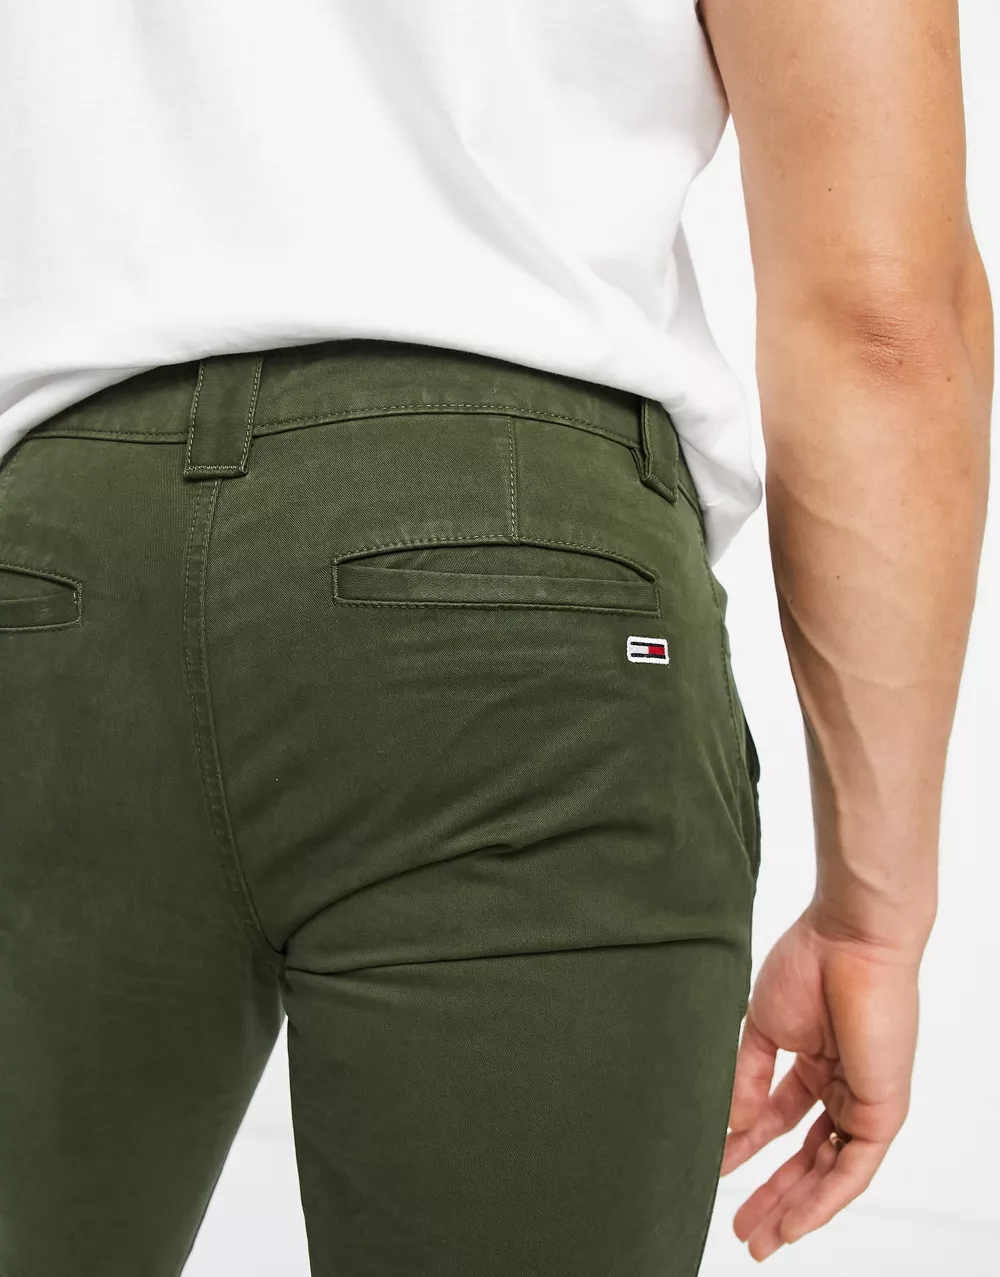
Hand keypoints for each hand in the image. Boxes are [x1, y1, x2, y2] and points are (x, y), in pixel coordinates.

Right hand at [720, 899, 920, 1259]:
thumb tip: (731, 1125)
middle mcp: (841, 1085)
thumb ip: (747, 1078)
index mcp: (815, 1061)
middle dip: (773, 1192)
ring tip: (760, 1238)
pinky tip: (794, 1222)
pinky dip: (824, 1198)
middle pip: (806, 1154)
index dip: (747, 1149)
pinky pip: (854, 1168)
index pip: (780, 1120)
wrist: (849, 939)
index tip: (716, 1170)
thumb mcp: (764, 1029)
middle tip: (741, 1228)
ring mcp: (864, 1099)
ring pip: (829, 1169)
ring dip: (795, 1206)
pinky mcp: (882, 1110)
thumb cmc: (809, 963)